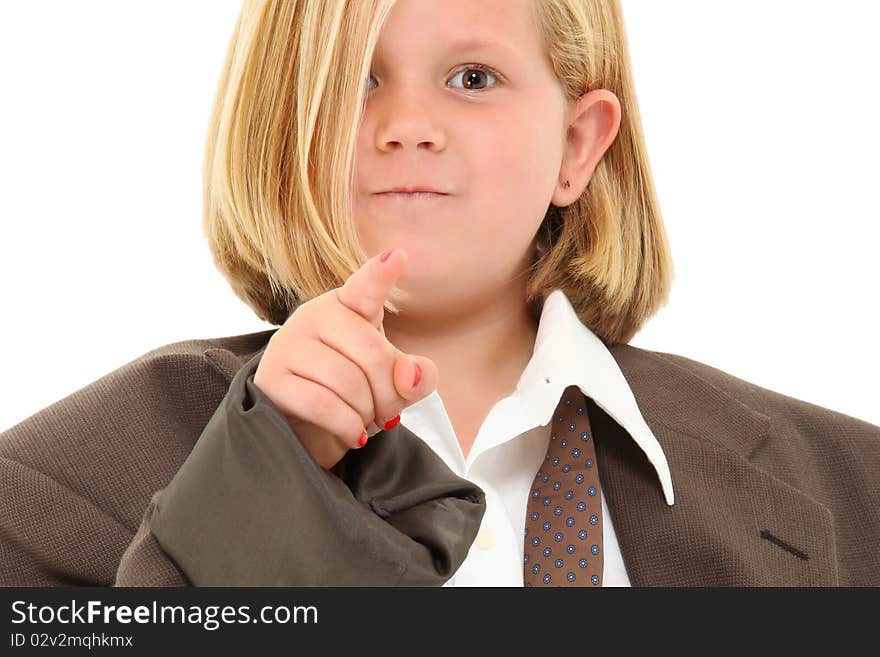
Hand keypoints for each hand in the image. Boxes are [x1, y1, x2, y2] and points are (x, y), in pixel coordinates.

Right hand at [252, 248, 437, 469]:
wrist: (308, 434)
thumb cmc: (355, 398)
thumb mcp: (395, 385)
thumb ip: (416, 376)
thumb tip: (410, 374)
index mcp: (348, 307)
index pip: (365, 288)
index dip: (380, 274)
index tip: (398, 257)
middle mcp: (313, 316)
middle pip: (372, 354)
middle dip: (389, 394)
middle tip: (387, 412)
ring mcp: (287, 344)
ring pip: (347, 381)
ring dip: (366, 413)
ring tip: (363, 419)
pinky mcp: (269, 379)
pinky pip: (322, 403)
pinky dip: (346, 425)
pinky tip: (351, 433)